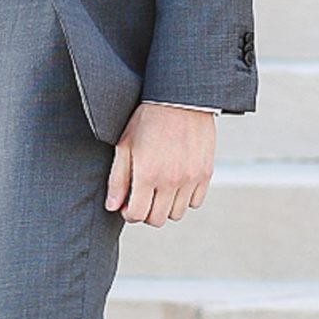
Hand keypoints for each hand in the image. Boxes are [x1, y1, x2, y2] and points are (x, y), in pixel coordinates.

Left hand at [105, 102, 213, 225]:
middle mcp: (171, 180)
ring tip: (159, 190)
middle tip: (142, 198)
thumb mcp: (125, 145)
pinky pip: (196, 202)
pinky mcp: (205, 173)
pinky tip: (176, 184)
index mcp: (147, 173)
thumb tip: (112, 206)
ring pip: (177, 213)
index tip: (127, 204)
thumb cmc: (148, 119)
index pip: (137, 214)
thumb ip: (118, 179)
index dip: (128, 213)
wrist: (180, 99)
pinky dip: (185, 198)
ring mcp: (190, 178)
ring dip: (165, 207)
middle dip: (146, 212)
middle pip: (157, 219)